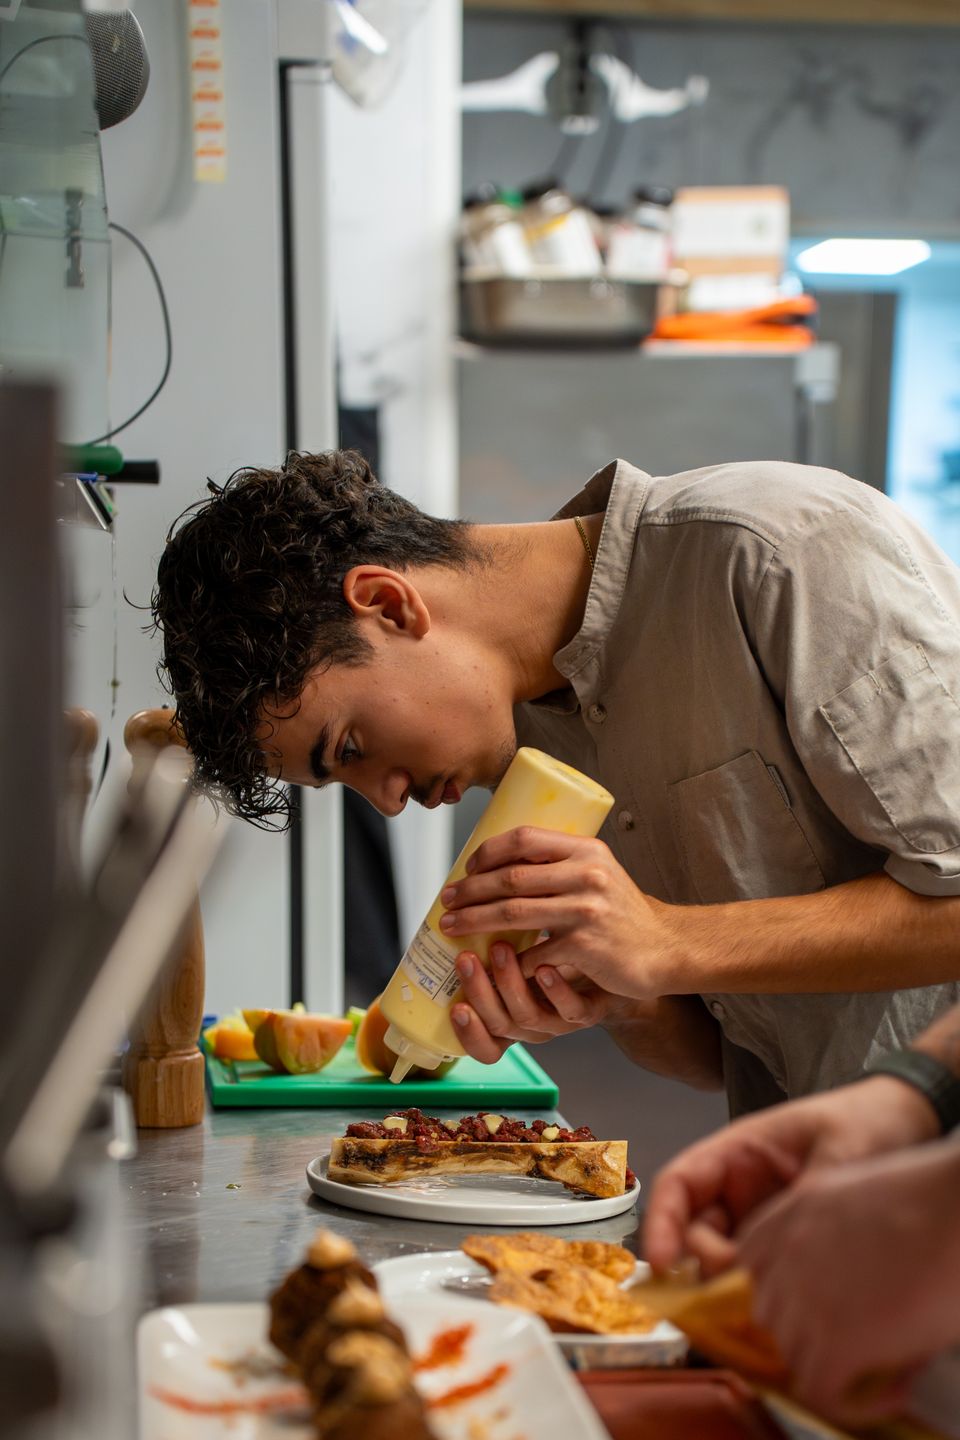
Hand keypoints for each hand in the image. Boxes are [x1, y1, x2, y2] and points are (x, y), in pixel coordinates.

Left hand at [439, 826, 675, 1000]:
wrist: (665, 949)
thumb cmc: (623, 913)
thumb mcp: (599, 873)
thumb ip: (561, 865)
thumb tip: (502, 865)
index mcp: (586, 850)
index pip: (525, 837)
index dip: (488, 851)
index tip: (467, 867)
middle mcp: (587, 874)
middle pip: (511, 877)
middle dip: (470, 890)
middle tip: (446, 900)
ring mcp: (587, 910)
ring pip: (513, 913)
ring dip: (474, 920)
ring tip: (452, 927)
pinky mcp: (586, 946)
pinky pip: (534, 953)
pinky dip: (509, 961)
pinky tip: (492, 964)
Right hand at [449, 941, 624, 1063]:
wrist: (618, 967)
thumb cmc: (562, 956)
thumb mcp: (522, 955)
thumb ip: (492, 942)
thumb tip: (454, 909)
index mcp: (513, 1017)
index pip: (483, 1044)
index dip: (465, 1033)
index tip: (450, 1005)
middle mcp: (534, 1024)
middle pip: (498, 1026)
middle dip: (478, 994)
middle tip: (465, 959)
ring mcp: (561, 1019)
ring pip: (528, 1017)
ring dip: (509, 984)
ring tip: (501, 949)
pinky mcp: (590, 1009)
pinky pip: (570, 1010)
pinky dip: (555, 991)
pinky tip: (546, 967)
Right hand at [643, 1075, 942, 1274]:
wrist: (903, 1126)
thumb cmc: (864, 1122)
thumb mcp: (837, 1153)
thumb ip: (804, 1199)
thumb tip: (774, 1249)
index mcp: (737, 1151)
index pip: (678, 1183)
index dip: (661, 1223)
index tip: (663, 1263)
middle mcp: (737, 1188)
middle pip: (693, 1233)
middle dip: (703, 1266)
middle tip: (739, 1291)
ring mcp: (756, 1220)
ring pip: (719, 1260)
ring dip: (727, 1285)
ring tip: (763, 1302)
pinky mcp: (779, 1248)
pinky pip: (752, 1274)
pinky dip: (754, 1293)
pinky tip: (778, 1306)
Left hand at [738, 1141, 959, 1423]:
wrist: (959, 1210)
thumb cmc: (932, 1198)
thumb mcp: (861, 1196)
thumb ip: (836, 1234)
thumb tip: (852, 1282)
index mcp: (793, 1212)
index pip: (753, 1261)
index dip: (786, 1288)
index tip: (823, 1301)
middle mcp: (787, 1254)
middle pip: (770, 1312)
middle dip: (808, 1329)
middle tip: (860, 1336)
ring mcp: (805, 1298)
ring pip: (792, 1355)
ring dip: (833, 1367)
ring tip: (884, 1364)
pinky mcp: (835, 1341)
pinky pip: (820, 1394)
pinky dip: (855, 1405)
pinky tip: (896, 1390)